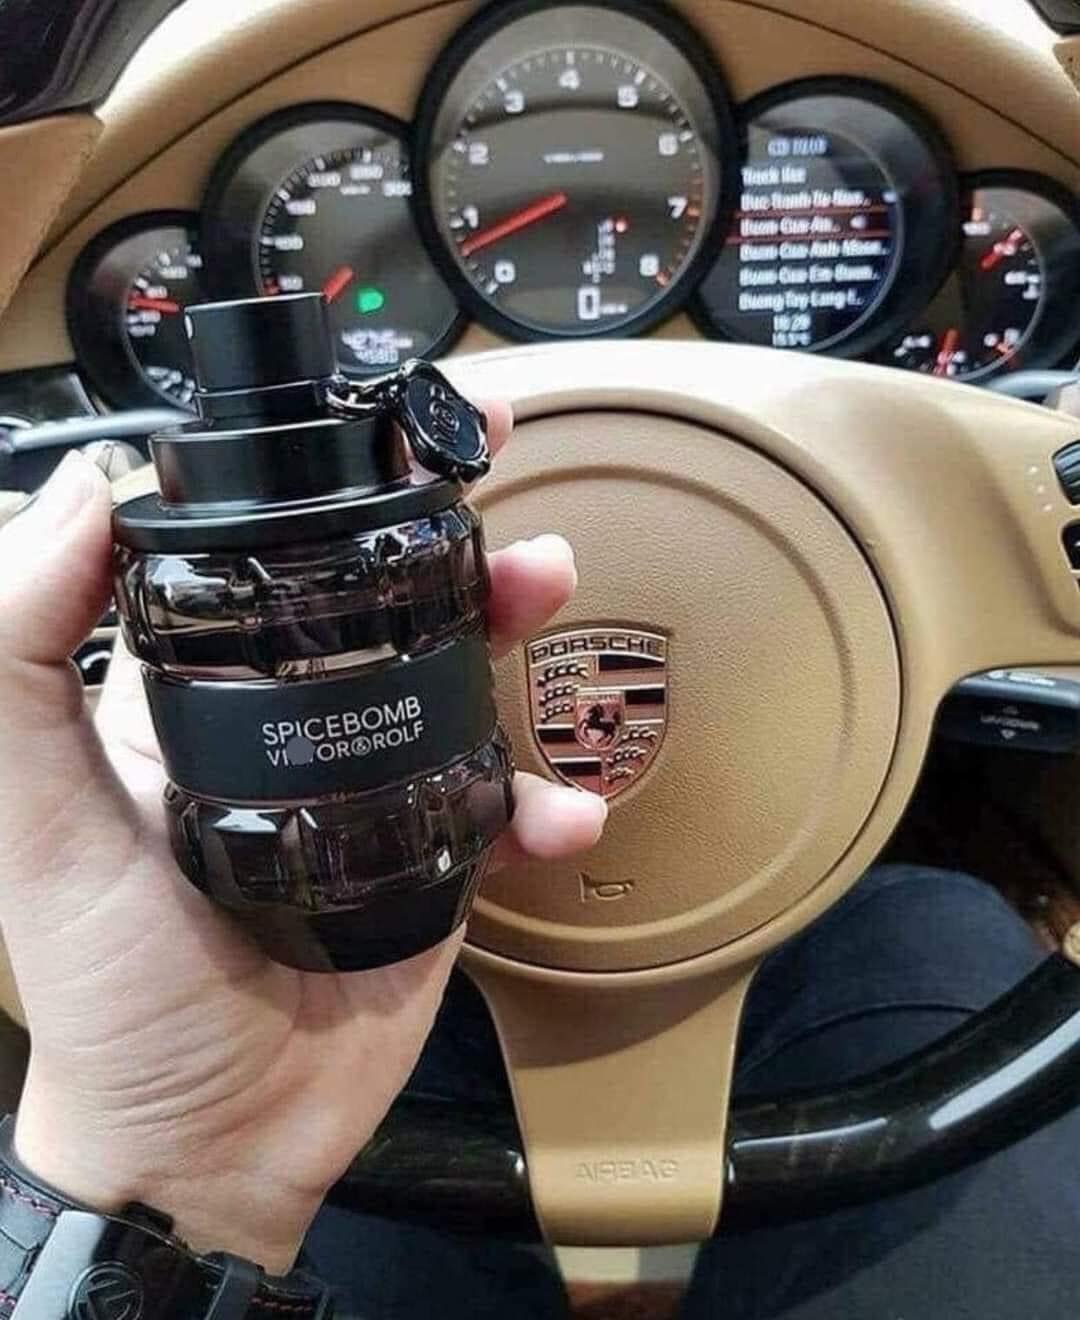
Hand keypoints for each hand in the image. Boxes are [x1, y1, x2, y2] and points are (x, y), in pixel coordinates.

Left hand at [0, 407, 605, 1272]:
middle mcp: (290, 724)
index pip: (265, 558)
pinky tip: (562, 813)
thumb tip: (80, 485)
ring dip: (511, 626)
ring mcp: (373, 792)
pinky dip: (543, 804)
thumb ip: (22, 653)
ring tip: (548, 592)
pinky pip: (501, 812)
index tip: (391, 420)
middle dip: (447, 536)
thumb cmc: (107, 980)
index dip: (326, 481)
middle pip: (384, 602)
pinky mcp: (434, 864)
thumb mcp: (36, 811)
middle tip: (496, 481)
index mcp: (196, 692)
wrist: (205, 1140)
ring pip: (458, 680)